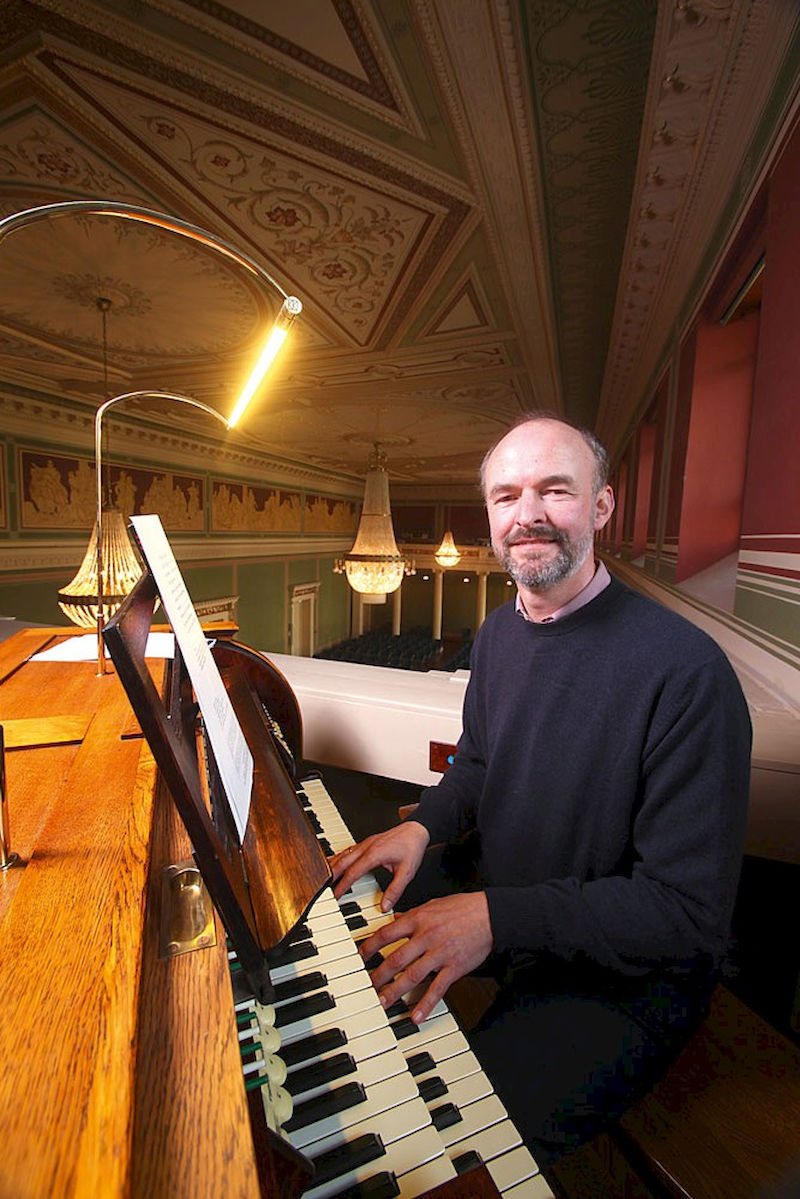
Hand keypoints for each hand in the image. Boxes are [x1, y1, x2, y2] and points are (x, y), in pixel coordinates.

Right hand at [329, 821, 429, 909]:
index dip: (342, 885)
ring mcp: (365, 843)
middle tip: (322, 887)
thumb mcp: (407, 872)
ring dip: (332, 866)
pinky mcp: (367, 842)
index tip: (335, 895)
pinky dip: (339, 858)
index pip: (353, 872)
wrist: (417, 829)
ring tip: (323, 877)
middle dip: (331, 875)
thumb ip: (395, 890)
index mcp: (374, 854)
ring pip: (343, 854)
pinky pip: (348, 850)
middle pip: (342, 862)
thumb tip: (385, 906)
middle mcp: (366, 847)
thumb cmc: (412, 847)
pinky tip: (335, 862)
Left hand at [359, 892, 492, 1023]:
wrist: (491, 914)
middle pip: (396, 959)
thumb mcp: (433, 905)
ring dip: (394, 991)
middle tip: (365, 986)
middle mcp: (426, 936)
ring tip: (381, 1002)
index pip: (387, 933)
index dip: (370, 946)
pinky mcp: (454, 967)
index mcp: (418, 919)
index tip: (360, 956)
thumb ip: (412, 915)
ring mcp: (440, 953)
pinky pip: (437, 988)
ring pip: (412, 975)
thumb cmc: (463, 907)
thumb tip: (395, 918)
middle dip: (378, 974)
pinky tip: (415, 1016)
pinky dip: (425, 1004)